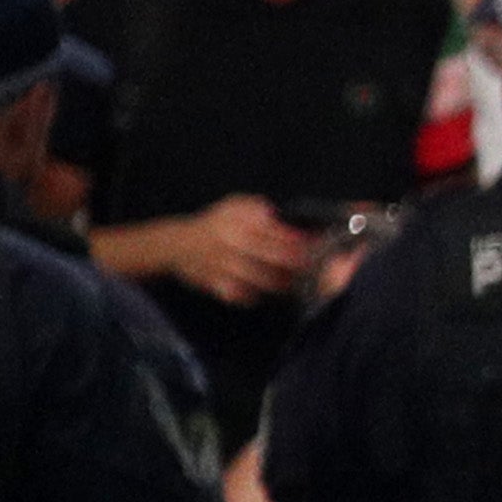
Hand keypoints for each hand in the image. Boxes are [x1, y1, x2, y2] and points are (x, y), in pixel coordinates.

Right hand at [133, 195, 322, 311]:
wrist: (176, 246)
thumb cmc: (215, 223)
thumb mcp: (235, 205)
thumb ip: (261, 209)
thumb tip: (288, 217)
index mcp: (239, 223)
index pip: (280, 235)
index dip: (304, 242)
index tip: (325, 245)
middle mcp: (233, 246)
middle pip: (277, 260)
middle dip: (303, 265)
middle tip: (324, 267)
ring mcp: (226, 269)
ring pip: (267, 282)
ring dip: (289, 283)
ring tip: (308, 282)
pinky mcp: (220, 288)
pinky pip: (250, 296)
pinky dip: (266, 295)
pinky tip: (281, 292)